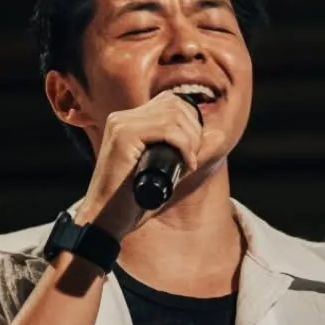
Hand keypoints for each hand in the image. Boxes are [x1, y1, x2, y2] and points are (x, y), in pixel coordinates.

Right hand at [74, 92, 204, 239]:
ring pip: (174, 116)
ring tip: (187, 165)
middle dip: (194, 132)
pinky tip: (186, 166)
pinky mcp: (123, 136)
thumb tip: (219, 134)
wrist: (106, 221)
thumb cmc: (133, 202)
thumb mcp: (169, 172)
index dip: (191, 124)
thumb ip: (190, 153)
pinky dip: (185, 147)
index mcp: (128, 121)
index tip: (193, 154)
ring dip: (191, 141)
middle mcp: (123, 118)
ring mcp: (121, 124)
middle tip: (192, 161)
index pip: (172, 103)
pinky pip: (168, 130)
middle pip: (175, 105)